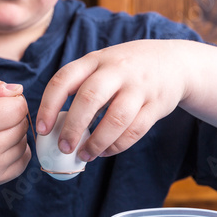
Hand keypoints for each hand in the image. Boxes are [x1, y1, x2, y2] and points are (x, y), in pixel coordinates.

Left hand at [36, 39, 189, 161]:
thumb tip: (56, 127)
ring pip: (116, 118)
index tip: (42, 130)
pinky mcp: (157, 104)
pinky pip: (135, 130)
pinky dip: (117, 146)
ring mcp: (139, 86)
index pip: (64, 80)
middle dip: (73, 127)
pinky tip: (105, 152)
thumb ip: (81, 88)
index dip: (49, 106)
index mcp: (94, 60)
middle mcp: (116, 70)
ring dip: (97, 142)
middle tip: (64, 148)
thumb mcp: (102, 65)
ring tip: (85, 155)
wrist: (174, 62)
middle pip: (89, 98)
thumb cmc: (126, 69)